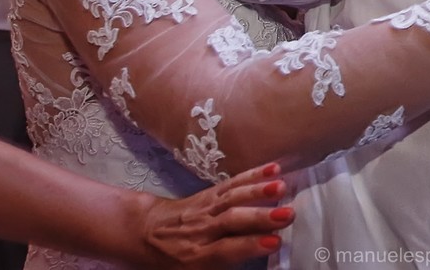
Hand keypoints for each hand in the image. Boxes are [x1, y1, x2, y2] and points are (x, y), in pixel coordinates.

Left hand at [132, 163, 293, 269]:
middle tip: (288, 214)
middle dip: (260, 217)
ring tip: (281, 186)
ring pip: (232, 197)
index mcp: (195, 257)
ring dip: (258, 191)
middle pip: (231, 221)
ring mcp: (204, 208)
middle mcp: (201, 230)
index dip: (249, 246)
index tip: (275, 242)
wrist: (141, 232)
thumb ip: (217, 266)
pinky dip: (252, 175)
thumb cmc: (169, 260)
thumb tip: (250, 260)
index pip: (225, 250)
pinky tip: (273, 169)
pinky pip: (230, 184)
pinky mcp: (208, 193)